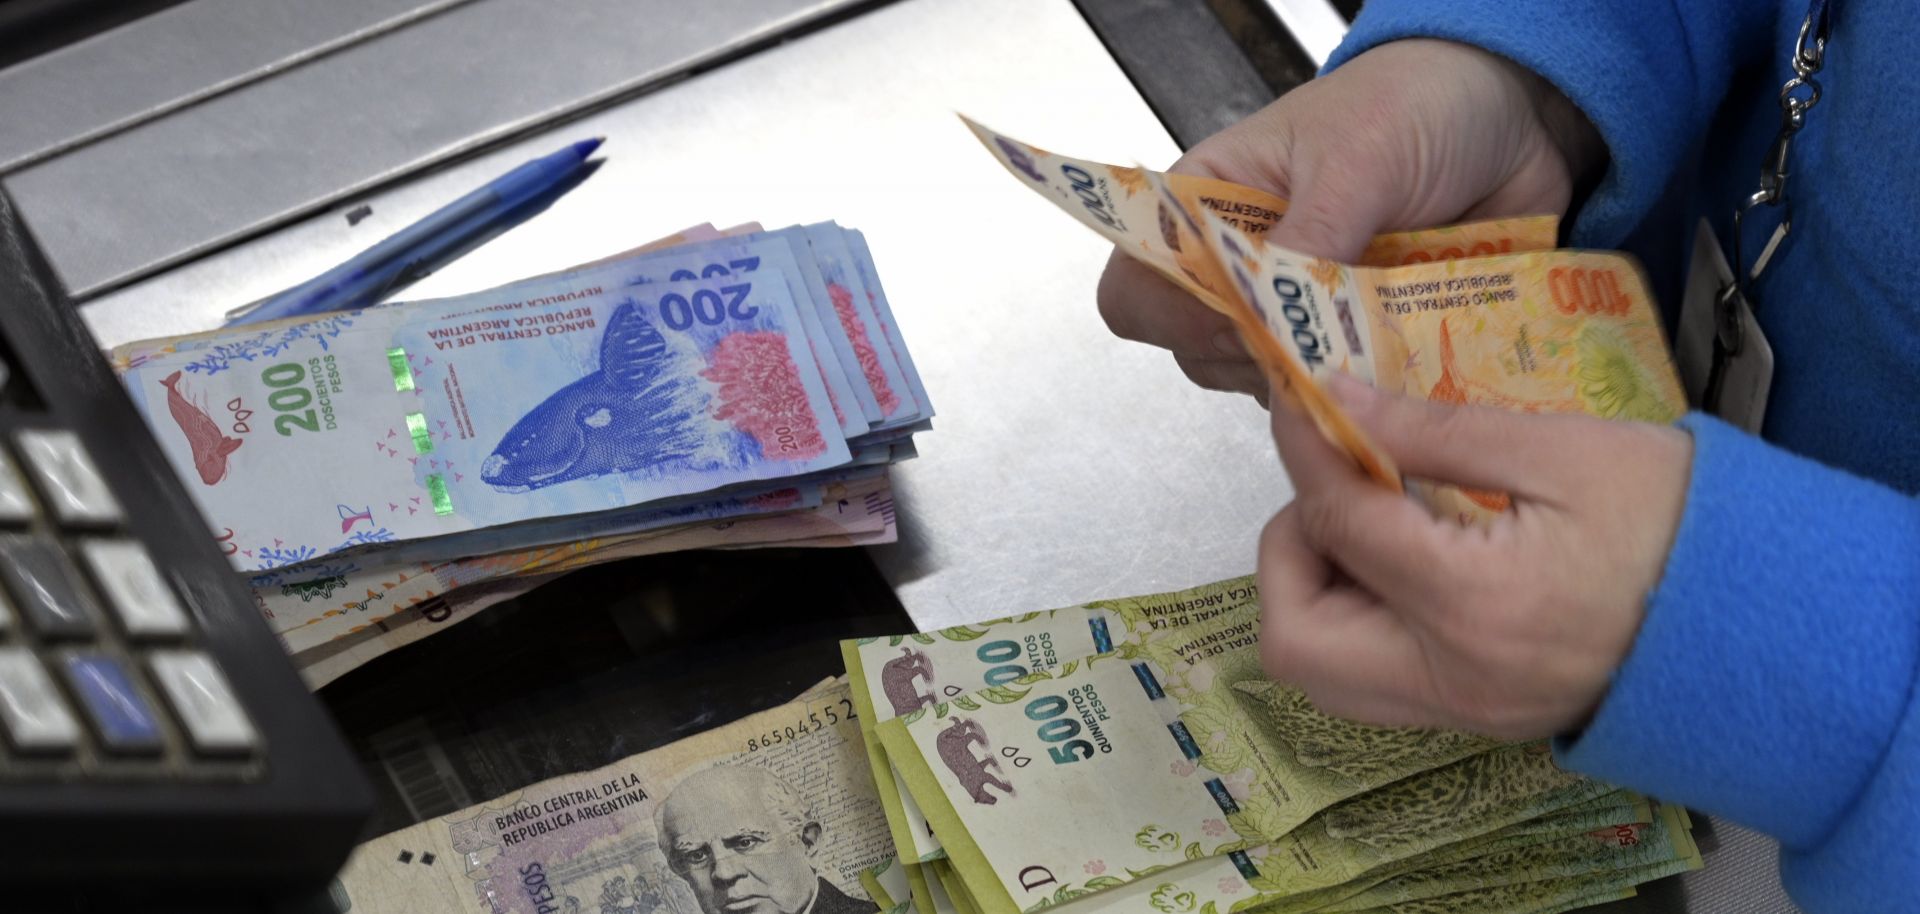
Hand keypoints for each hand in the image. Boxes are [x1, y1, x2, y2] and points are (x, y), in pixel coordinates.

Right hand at [1096, 38, 1604, 399]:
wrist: (1514, 114)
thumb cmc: (1417, 104)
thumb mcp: (1358, 158)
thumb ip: (1311, 238)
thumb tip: (1275, 322)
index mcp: (1210, 204)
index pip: (1140, 284)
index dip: (1173, 314)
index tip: (1238, 315)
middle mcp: (1244, 267)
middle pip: (1198, 352)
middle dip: (1255, 357)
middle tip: (1321, 334)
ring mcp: (1302, 313)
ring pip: (1268, 388)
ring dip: (1316, 384)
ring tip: (1377, 345)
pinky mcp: (1359, 345)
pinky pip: (1343, 397)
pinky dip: (1370, 397)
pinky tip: (1404, 368)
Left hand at [1257, 376, 1691, 739]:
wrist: (1772, 618)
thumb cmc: (1681, 522)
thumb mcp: (1564, 451)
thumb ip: (1435, 431)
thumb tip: (1336, 400)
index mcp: (1474, 605)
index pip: (1338, 523)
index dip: (1304, 450)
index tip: (1300, 398)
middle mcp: (1451, 679)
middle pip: (1292, 638)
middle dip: (1291, 549)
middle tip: (1341, 484)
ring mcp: (1462, 712)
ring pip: (1321, 671)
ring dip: (1316, 589)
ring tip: (1374, 518)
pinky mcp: (1476, 719)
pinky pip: (1371, 681)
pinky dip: (1357, 617)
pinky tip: (1405, 555)